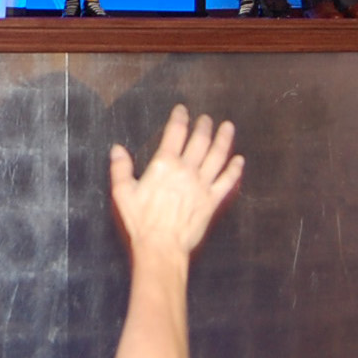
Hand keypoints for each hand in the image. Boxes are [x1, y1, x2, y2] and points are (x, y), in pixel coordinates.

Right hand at [109, 105, 242, 262]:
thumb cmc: (141, 221)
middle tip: (206, 119)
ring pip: (217, 156)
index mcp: (164, 165)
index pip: (175, 133)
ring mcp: (202, 186)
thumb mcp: (122, 193)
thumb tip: (117, 149)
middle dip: (204, 127)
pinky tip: (239, 160)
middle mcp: (186, 171)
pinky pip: (227, 181)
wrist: (161, 246)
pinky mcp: (211, 201)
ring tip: (228, 127)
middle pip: (200, 141)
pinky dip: (234, 169)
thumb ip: (120, 168)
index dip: (180, 118)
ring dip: (223, 140)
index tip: (182, 110)